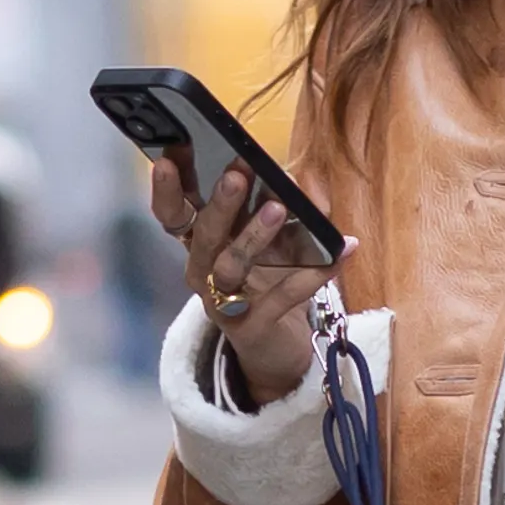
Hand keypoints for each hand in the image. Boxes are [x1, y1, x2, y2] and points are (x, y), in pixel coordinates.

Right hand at [142, 151, 330, 406]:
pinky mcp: (251, 328)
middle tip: (236, 173)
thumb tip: (292, 178)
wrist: (276, 348)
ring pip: (231, 265)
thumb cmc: (267, 282)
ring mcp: (222, 303)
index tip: (170, 156)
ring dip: (254, 235)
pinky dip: (309, 276)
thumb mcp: (268, 240)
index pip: (172, 213)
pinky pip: (280, 299)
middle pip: (203, 235)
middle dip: (220, 203)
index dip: (167, 187)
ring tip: (278, 208)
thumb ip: (272, 206)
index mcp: (200, 244)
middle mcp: (202, 271)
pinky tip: (337, 255)